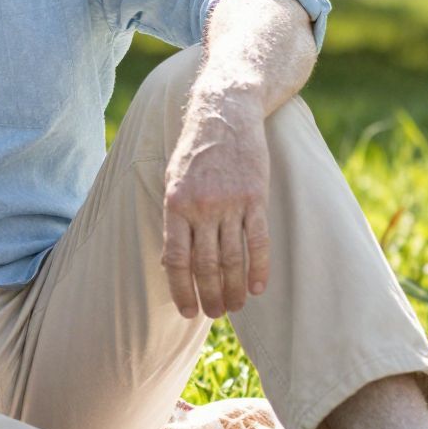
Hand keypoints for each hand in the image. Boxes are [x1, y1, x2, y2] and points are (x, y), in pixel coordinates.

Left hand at [160, 92, 272, 320]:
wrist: (224, 113)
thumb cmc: (195, 151)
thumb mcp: (172, 181)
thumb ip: (173, 220)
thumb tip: (170, 263)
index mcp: (175, 205)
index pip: (176, 259)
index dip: (181, 289)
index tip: (187, 311)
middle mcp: (201, 207)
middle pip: (205, 265)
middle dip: (209, 295)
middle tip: (215, 314)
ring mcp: (230, 203)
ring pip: (232, 258)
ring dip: (232, 289)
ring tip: (234, 307)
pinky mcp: (255, 199)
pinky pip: (257, 241)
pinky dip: (258, 268)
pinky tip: (256, 288)